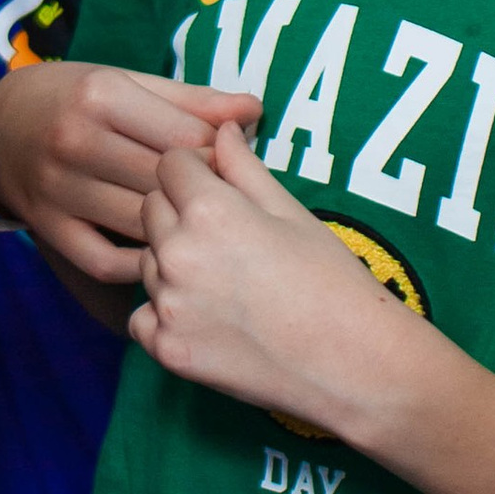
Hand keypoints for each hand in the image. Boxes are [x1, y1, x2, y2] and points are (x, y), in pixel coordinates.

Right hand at [0, 56, 262, 283]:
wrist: (0, 124)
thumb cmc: (76, 96)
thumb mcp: (128, 81)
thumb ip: (192, 99)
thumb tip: (254, 109)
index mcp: (102, 96)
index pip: (186, 137)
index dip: (219, 153)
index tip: (227, 160)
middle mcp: (76, 142)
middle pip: (167, 182)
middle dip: (202, 192)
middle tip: (219, 196)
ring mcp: (59, 190)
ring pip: (142, 223)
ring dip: (175, 228)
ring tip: (193, 222)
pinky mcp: (48, 229)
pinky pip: (106, 263)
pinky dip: (138, 263)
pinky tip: (157, 249)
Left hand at [129, 122, 414, 429]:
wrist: (352, 365)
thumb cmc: (332, 283)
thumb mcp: (292, 212)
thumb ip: (244, 167)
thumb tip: (222, 128)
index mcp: (209, 211)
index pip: (169, 163)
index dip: (195, 168)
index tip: (218, 185)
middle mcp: (177, 254)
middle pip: (151, 208)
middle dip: (178, 209)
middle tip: (225, 235)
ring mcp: (168, 306)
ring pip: (147, 262)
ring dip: (172, 261)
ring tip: (225, 280)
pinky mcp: (167, 350)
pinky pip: (141, 318)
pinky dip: (163, 315)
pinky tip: (205, 317)